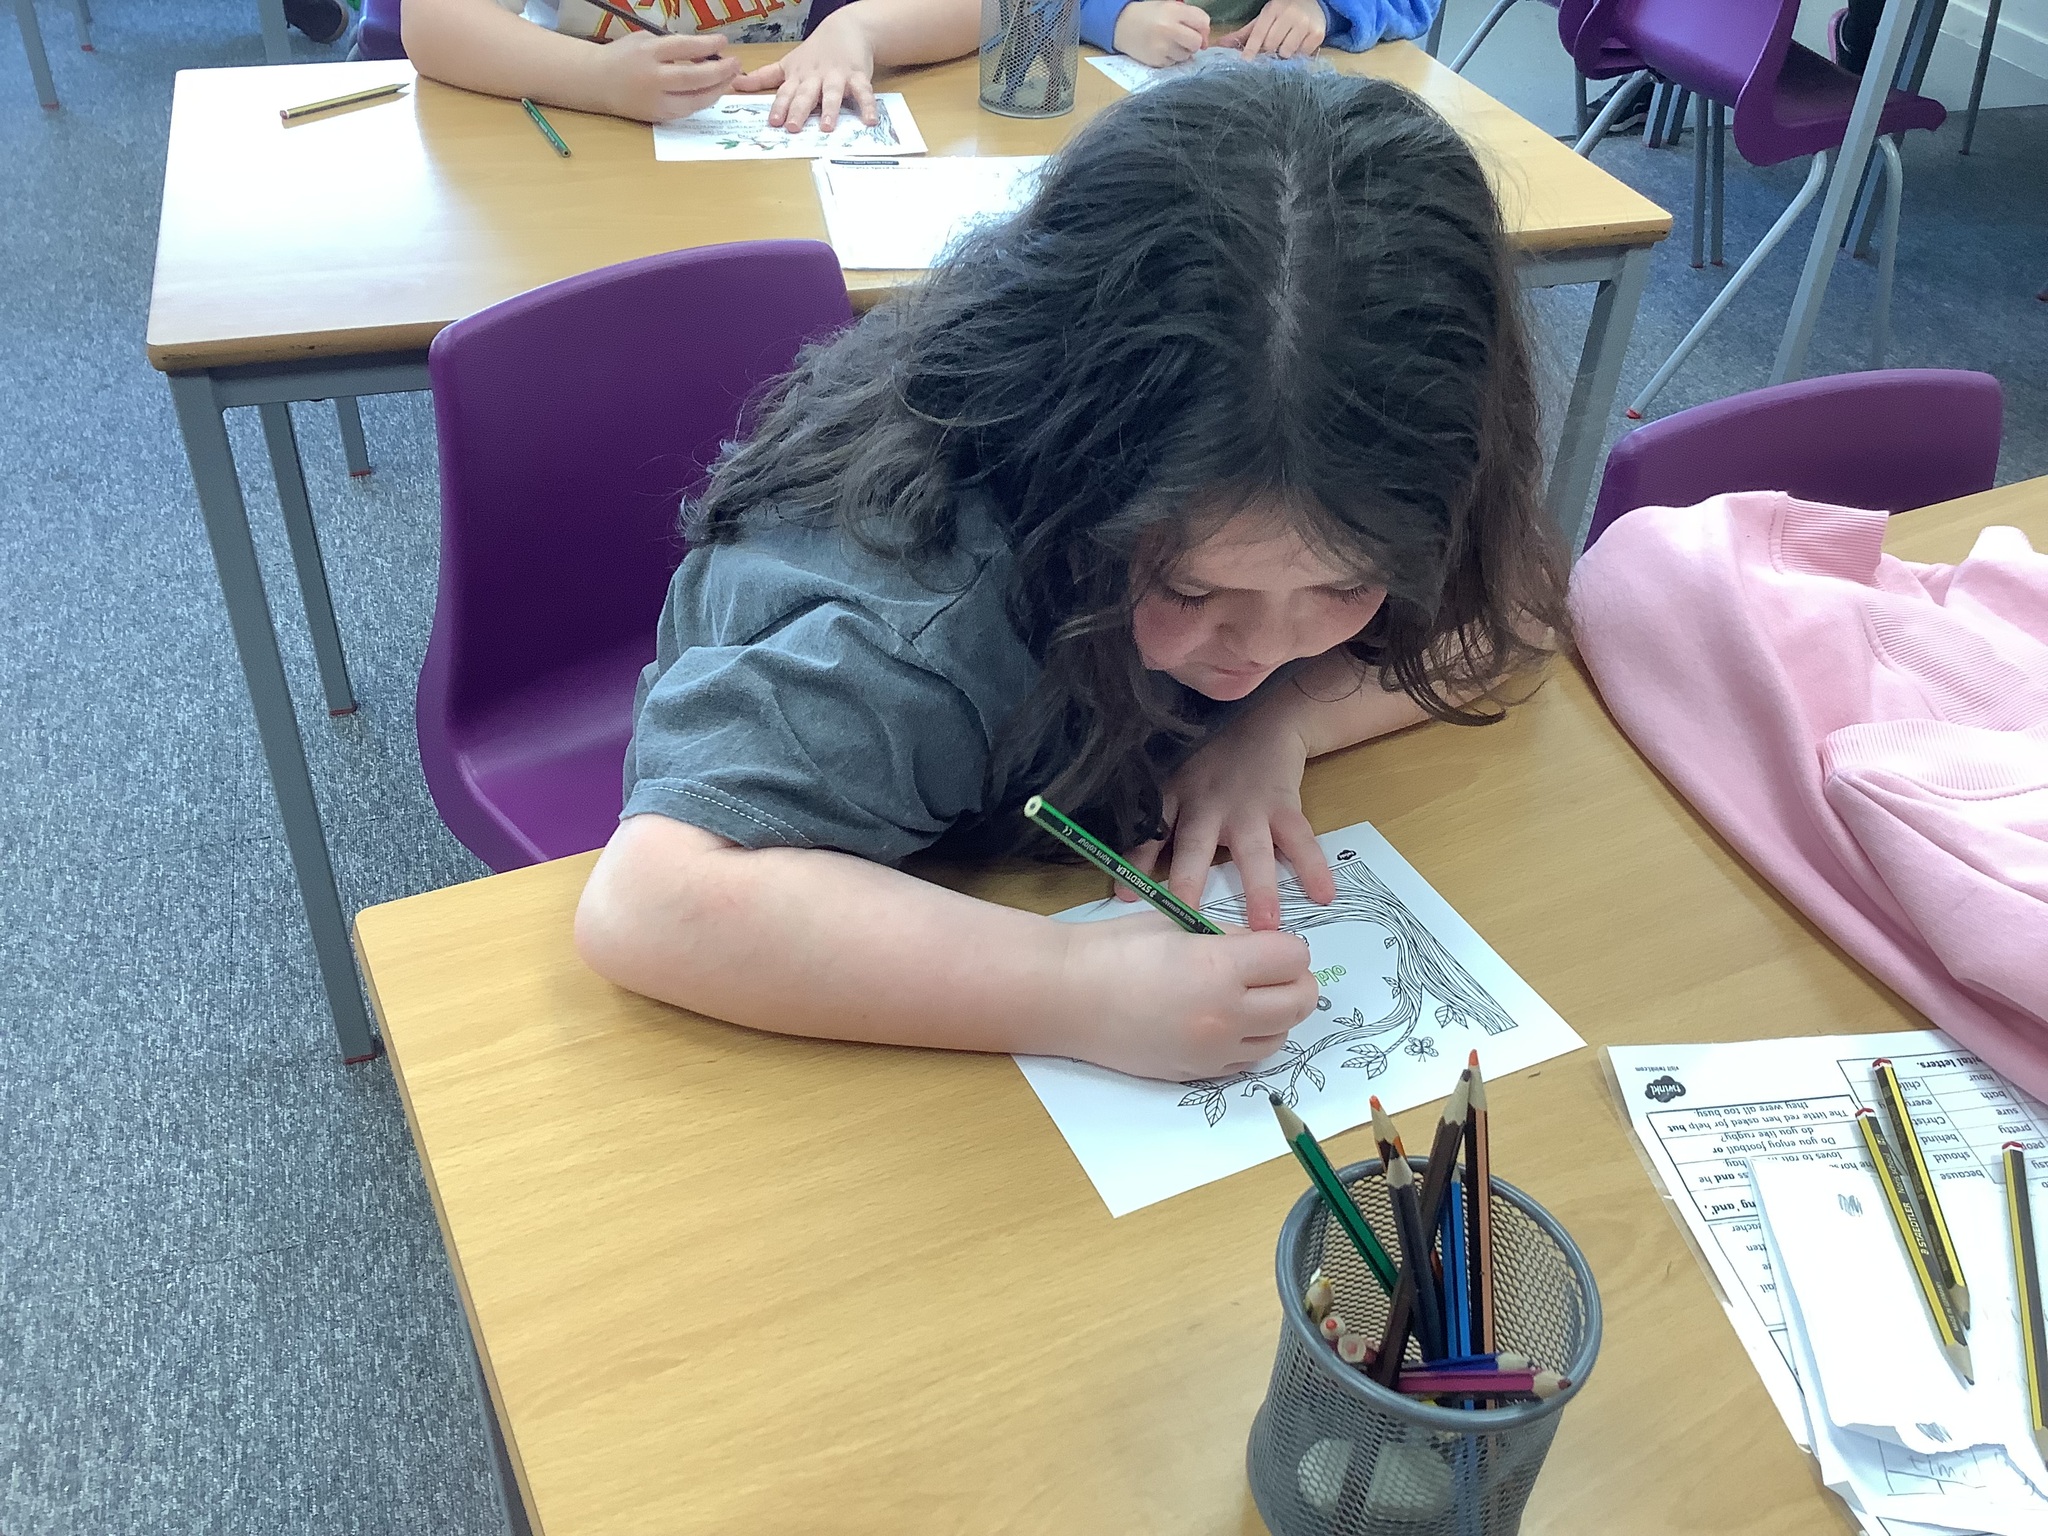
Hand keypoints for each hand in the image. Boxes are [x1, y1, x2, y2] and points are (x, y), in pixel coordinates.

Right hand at [600, 31, 743, 121]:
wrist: (597, 82)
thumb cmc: (623, 56)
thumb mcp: (644, 40)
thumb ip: (672, 45)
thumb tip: (706, 53)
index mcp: (647, 53)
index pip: (684, 48)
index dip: (707, 46)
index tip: (723, 43)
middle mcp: (652, 79)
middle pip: (694, 77)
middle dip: (720, 72)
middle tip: (736, 64)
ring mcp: (656, 101)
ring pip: (695, 99)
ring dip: (717, 89)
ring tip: (731, 78)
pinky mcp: (658, 116)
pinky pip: (688, 110)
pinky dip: (703, 100)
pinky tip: (714, 91)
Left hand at [734, 10, 876, 129]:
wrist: (845, 28)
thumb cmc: (814, 52)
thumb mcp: (787, 63)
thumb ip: (763, 77)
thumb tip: (735, 83)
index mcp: (798, 77)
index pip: (786, 93)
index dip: (779, 106)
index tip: (773, 122)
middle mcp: (815, 77)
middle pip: (806, 94)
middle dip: (799, 110)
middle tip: (793, 127)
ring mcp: (837, 76)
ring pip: (832, 93)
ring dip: (829, 109)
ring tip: (826, 126)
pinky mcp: (857, 75)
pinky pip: (863, 92)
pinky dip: (867, 105)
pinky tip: (870, 120)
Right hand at [1062, 912, 1316, 1079]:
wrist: (1067, 996)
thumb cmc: (1115, 949)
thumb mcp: (1178, 924)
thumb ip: (1229, 939)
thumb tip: (1263, 952)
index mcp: (1220, 968)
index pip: (1293, 958)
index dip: (1287, 947)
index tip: (1270, 945)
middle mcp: (1225, 1015)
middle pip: (1300, 1001)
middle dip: (1295, 981)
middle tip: (1272, 970)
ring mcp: (1212, 1050)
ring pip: (1281, 1036)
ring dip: (1276, 1014)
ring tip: (1248, 997)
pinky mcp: (1197, 1072)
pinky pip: (1247, 1059)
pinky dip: (1249, 1039)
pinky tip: (1225, 1022)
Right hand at [1111, 0, 1210, 66]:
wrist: (1122, 25)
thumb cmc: (1150, 15)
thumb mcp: (1170, 6)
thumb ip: (1191, 18)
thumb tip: (1205, 41)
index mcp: (1173, 10)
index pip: (1202, 22)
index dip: (1203, 29)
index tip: (1198, 31)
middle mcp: (1169, 29)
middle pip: (1196, 43)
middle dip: (1193, 43)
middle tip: (1183, 39)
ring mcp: (1162, 47)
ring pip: (1186, 56)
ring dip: (1182, 51)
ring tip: (1168, 43)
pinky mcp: (1156, 61)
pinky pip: (1173, 64)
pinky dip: (1171, 58)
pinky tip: (1161, 50)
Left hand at [1123, 698, 1335, 931]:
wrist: (1264, 719)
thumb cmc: (1211, 760)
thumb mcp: (1176, 779)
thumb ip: (1159, 821)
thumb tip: (1126, 872)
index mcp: (1177, 797)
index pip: (1152, 832)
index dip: (1138, 862)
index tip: (1126, 896)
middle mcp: (1209, 804)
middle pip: (1197, 846)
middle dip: (1191, 881)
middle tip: (1189, 919)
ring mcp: (1249, 806)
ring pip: (1253, 851)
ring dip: (1259, 888)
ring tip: (1265, 926)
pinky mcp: (1284, 805)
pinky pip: (1300, 840)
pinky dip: (1313, 867)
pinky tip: (1324, 895)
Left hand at [1217, 0, 1323, 57]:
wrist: (1314, 4)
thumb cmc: (1282, 15)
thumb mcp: (1263, 20)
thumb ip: (1243, 35)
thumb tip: (1220, 45)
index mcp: (1273, 10)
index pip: (1259, 34)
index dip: (1251, 50)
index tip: (1245, 63)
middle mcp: (1289, 15)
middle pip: (1272, 45)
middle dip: (1268, 53)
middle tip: (1271, 53)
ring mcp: (1304, 24)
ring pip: (1286, 52)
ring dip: (1283, 55)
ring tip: (1285, 48)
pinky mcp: (1317, 34)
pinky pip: (1302, 54)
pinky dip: (1298, 54)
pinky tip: (1298, 46)